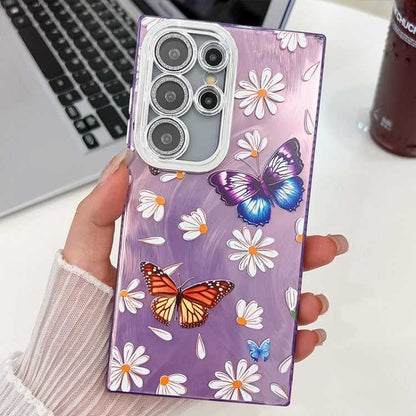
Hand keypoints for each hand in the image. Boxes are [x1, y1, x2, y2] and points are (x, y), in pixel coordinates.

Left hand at [63, 150, 348, 362]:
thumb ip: (98, 213)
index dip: (255, 210)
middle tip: (319, 241)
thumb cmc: (81, 321)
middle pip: (258, 260)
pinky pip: (265, 347)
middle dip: (297, 249)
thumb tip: (123, 165)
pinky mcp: (220, 353)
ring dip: (302, 295)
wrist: (82, 387)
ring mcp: (214, 317)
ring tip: (314, 296)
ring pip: (270, 300)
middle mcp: (203, 282)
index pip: (224, 226)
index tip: (280, 196)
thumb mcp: (85, 258)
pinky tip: (304, 335)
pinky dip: (291, 343)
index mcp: (179, 253)